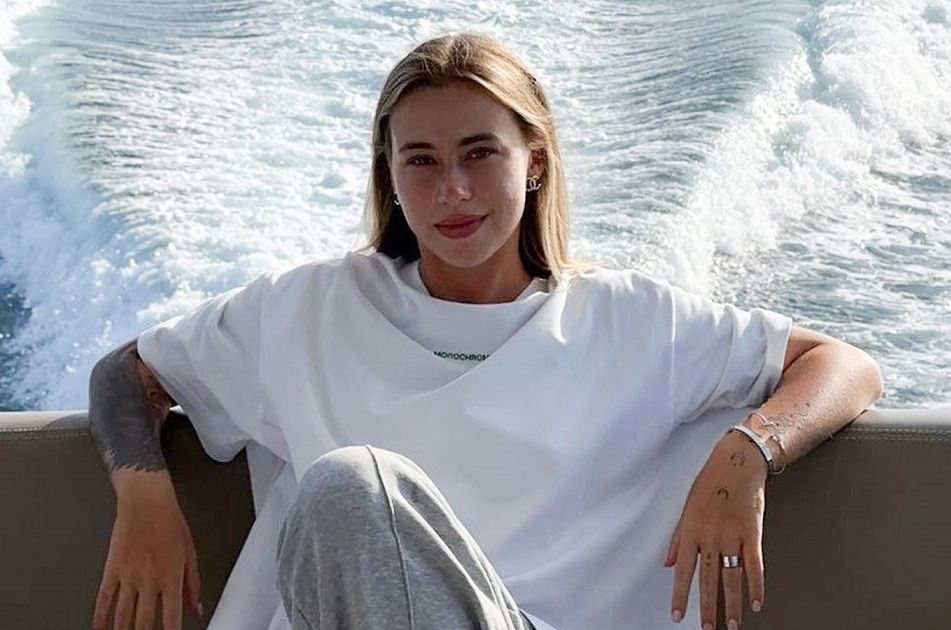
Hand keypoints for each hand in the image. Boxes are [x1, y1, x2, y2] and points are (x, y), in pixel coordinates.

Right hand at [92, 471, 202, 629]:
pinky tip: (100, 628)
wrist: (146, 501)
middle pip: (143, 622)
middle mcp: (149, 579)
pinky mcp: (111, 569)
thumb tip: (196, 609)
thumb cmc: (170, 523)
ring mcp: (128, 576)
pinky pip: (104, 600)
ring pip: (122, 616)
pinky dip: (100, 618)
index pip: (171, 617)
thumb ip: (193, 585)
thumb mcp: (190, 553)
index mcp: (171, 576)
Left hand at [664, 431, 767, 628]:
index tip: (678, 615)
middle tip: (707, 629)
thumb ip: (678, 538)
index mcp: (692, 530)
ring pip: (732, 578)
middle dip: (707, 607)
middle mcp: (711, 536)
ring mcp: (732, 536)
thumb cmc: (710, 481)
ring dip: (732, 604)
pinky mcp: (753, 533)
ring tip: (732, 624)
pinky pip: (755, 565)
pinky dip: (757, 585)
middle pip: (708, 580)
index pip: (684, 571)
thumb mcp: (686, 506)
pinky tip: (757, 602)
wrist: (737, 462)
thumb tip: (670, 563)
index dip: (681, 595)